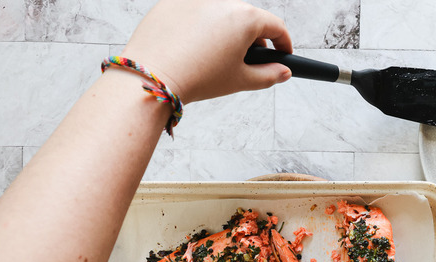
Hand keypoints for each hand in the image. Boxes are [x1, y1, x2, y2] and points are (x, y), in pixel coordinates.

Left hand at [120, 0, 292, 102]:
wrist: (152, 77)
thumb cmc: (197, 78)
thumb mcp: (241, 80)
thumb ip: (269, 76)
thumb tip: (283, 72)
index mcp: (244, 18)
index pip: (275, 26)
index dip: (283, 43)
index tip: (283, 54)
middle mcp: (221, 2)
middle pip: (247, 18)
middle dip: (253, 38)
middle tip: (248, 61)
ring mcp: (195, 0)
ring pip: (220, 15)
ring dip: (225, 31)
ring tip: (216, 57)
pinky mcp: (172, 3)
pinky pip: (194, 14)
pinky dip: (199, 28)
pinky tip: (193, 50)